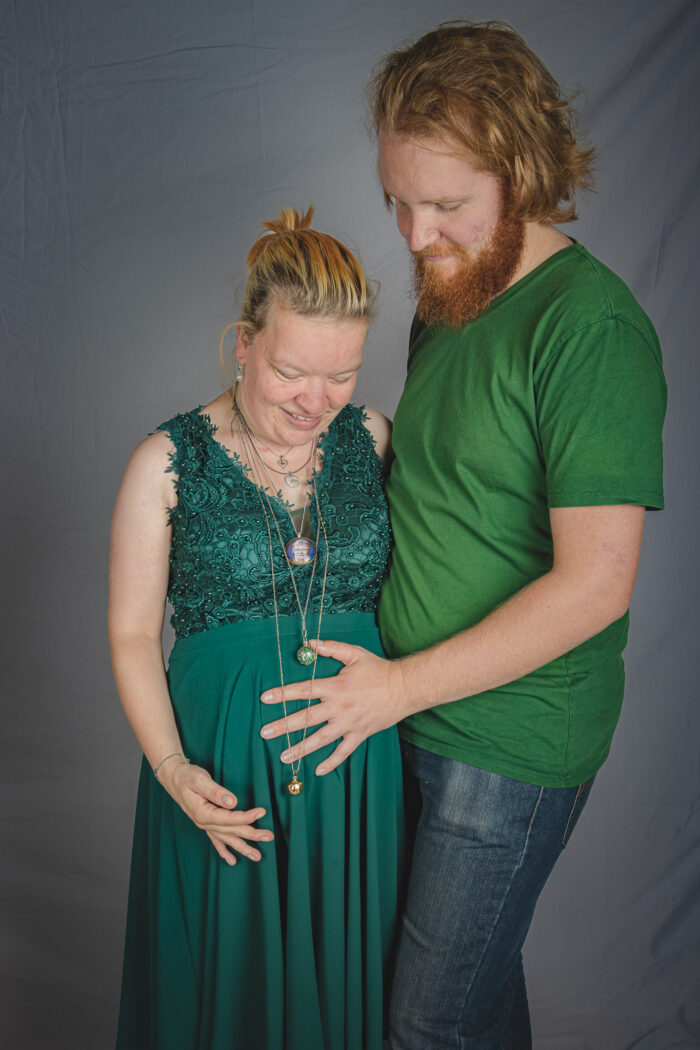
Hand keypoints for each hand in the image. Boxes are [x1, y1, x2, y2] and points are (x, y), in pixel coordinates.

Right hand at [158, 759, 273, 865]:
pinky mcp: (205, 823)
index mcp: (203, 813)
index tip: (262, 812)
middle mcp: (204, 823)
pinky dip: (224, 851)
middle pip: (232, 831)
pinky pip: (216, 840)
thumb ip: (216, 792)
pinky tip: (232, 860)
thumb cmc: (187, 776)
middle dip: (251, 835)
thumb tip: (233, 802)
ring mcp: (204, 825)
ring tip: (257, 856)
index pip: (230, 819)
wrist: (173, 778)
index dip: (247, 817)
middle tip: (269, 837)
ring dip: (242, 847)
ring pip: (226, 839)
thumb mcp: (200, 780)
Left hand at [260, 639, 405, 773]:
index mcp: (335, 687)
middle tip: (265, 733)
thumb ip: (331, 649)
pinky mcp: (360, 734)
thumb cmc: (379, 670)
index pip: (303, 690)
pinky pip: (344, 752)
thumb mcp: (354, 654)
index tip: (265, 698)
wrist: (404, 688)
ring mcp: (349, 724)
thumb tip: (309, 644)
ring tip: (284, 756)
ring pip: (321, 739)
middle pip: (306, 718)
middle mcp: (339, 707)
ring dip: (301, 748)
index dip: (283, 694)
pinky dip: (332, 762)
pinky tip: (318, 770)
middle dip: (284, 726)